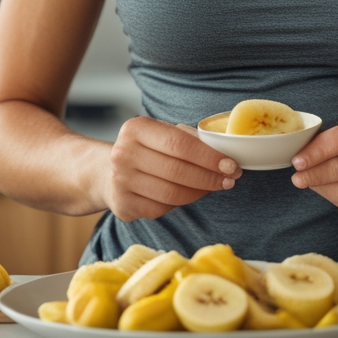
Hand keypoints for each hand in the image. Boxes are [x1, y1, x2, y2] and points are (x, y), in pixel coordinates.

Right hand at [102, 117, 242, 221]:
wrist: (107, 172)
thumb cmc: (146, 150)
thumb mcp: (161, 134)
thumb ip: (188, 139)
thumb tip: (223, 154)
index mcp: (136, 128)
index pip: (179, 144)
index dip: (208, 156)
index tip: (231, 164)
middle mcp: (123, 153)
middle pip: (177, 171)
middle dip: (210, 177)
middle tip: (230, 179)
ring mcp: (120, 181)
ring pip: (172, 193)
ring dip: (199, 192)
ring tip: (214, 186)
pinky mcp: (122, 205)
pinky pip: (161, 209)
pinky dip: (180, 204)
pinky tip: (188, 195)